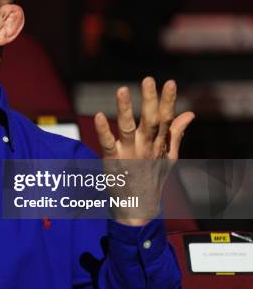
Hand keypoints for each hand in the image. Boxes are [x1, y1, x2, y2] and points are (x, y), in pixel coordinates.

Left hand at [94, 77, 194, 225]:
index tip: (171, 82)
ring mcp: (130, 155)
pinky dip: (103, 131)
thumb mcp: (168, 157)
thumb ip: (176, 133)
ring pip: (128, 129)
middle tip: (148, 79)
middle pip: (150, 121)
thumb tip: (189, 113)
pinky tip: (99, 116)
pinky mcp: (113, 162)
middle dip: (150, 100)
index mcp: (159, 145)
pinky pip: (108, 144)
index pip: (166, 119)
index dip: (168, 101)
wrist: (138, 209)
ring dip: (125, 110)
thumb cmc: (152, 179)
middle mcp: (146, 148)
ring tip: (122, 90)